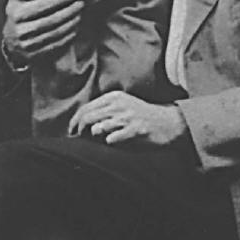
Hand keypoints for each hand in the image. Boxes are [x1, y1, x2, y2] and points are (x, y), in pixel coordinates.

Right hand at [3, 0, 83, 62]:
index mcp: (16, 14)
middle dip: (67, 12)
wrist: (11, 41)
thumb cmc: (18, 13)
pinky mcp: (34, 56)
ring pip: (53, 34)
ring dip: (70, 24)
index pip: (41, 6)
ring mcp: (27, 45)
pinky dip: (67, 37)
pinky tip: (76, 28)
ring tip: (80, 14)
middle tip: (80, 4)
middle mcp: (20, 31)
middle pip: (49, 21)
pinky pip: (54, 45)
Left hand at [69, 91, 187, 147]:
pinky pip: (113, 138)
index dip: (75, 120)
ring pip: (99, 127)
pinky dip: (109, 142)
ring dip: (94, 136)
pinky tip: (112, 142)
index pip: (87, 108)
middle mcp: (119, 105)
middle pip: (89, 117)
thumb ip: (105, 112)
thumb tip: (82, 124)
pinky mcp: (135, 130)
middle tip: (78, 139)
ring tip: (95, 140)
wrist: (168, 122)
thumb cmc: (142, 117)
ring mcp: (127, 117)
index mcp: (114, 97)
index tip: (71, 131)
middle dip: (79, 130)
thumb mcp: (123, 107)